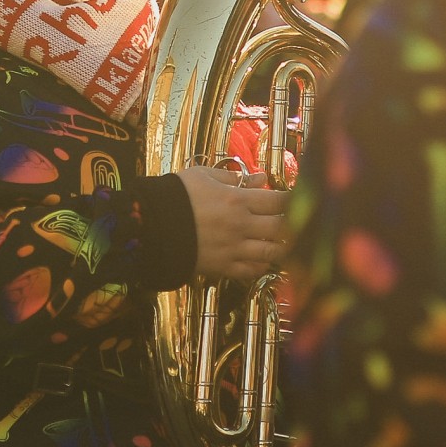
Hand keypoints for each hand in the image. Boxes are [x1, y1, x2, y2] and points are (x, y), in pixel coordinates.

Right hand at [177, 164, 288, 282]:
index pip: (279, 201)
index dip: (293, 200)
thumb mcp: (203, 175)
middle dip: (293, 225)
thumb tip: (261, 178)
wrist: (148, 224)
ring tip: (285, 243)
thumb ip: (234, 176)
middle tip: (295, 222)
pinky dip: (262, 266)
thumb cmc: (175, 195)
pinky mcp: (222, 267)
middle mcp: (240, 225)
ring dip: (282, 248)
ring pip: (272, 253)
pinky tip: (262, 259)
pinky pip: (252, 271)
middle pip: (281, 228)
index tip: (297, 200)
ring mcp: (233, 248)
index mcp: (237, 200)